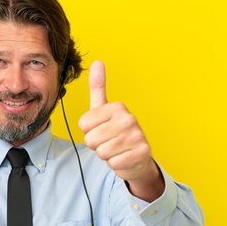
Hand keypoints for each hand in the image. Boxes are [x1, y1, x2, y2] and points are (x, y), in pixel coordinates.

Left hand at [78, 61, 163, 200]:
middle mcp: (129, 118)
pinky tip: (124, 157)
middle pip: (91, 139)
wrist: (135, 156)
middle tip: (109, 141)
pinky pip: (114, 163)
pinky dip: (116, 164)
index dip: (88, 131)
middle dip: (96, 145)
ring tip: (117, 149)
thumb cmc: (115, 132)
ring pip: (102, 152)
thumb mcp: (103, 110)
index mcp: (117, 106)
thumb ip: (98, 87)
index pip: (84, 124)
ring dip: (106, 155)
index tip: (101, 129)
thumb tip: (98, 61)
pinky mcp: (142, 152)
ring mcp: (138, 135)